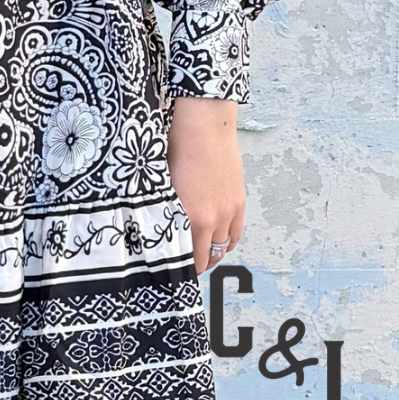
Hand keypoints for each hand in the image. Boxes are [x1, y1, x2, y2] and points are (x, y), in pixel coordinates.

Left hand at [166, 95, 245, 273]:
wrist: (204, 127)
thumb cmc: (177, 150)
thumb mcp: (163, 187)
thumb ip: (166, 213)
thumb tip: (159, 229)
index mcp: (189, 218)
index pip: (187, 259)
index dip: (180, 269)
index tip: (172, 272)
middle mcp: (211, 220)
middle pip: (207, 258)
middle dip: (196, 266)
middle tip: (186, 267)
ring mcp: (228, 212)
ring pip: (223, 248)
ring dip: (213, 255)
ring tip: (202, 257)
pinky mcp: (239, 203)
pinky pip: (236, 234)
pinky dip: (227, 242)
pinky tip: (219, 243)